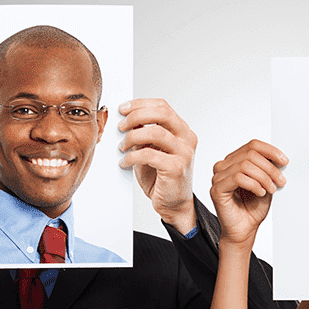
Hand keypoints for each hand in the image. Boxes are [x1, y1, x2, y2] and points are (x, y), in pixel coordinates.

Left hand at [118, 99, 197, 233]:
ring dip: (132, 137)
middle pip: (161, 113)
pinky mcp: (176, 168)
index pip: (163, 106)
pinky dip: (132, 157)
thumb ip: (143, 134)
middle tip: (121, 126)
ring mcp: (184, 153)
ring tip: (122, 146)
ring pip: (155, 132)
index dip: (140, 104)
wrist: (173, 204)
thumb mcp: (151, 150)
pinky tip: (125, 162)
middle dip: (136, 116)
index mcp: (182, 130)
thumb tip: (126, 119)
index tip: (123, 108)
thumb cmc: (161, 177)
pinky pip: (149, 154)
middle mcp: (187, 138)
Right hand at [210, 140, 287, 250]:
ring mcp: (218, 177)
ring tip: (271, 189)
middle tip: (280, 181)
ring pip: (245, 165)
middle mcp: (224, 166)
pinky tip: (260, 192)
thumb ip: (269, 169)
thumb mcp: (266, 183)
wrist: (245, 230)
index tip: (284, 161)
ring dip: (263, 177)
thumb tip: (280, 158)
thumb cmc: (252, 209)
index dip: (270, 151)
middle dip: (270, 168)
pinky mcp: (216, 189)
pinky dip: (254, 184)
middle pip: (250, 154)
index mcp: (234, 161)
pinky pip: (237, 178)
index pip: (252, 145)